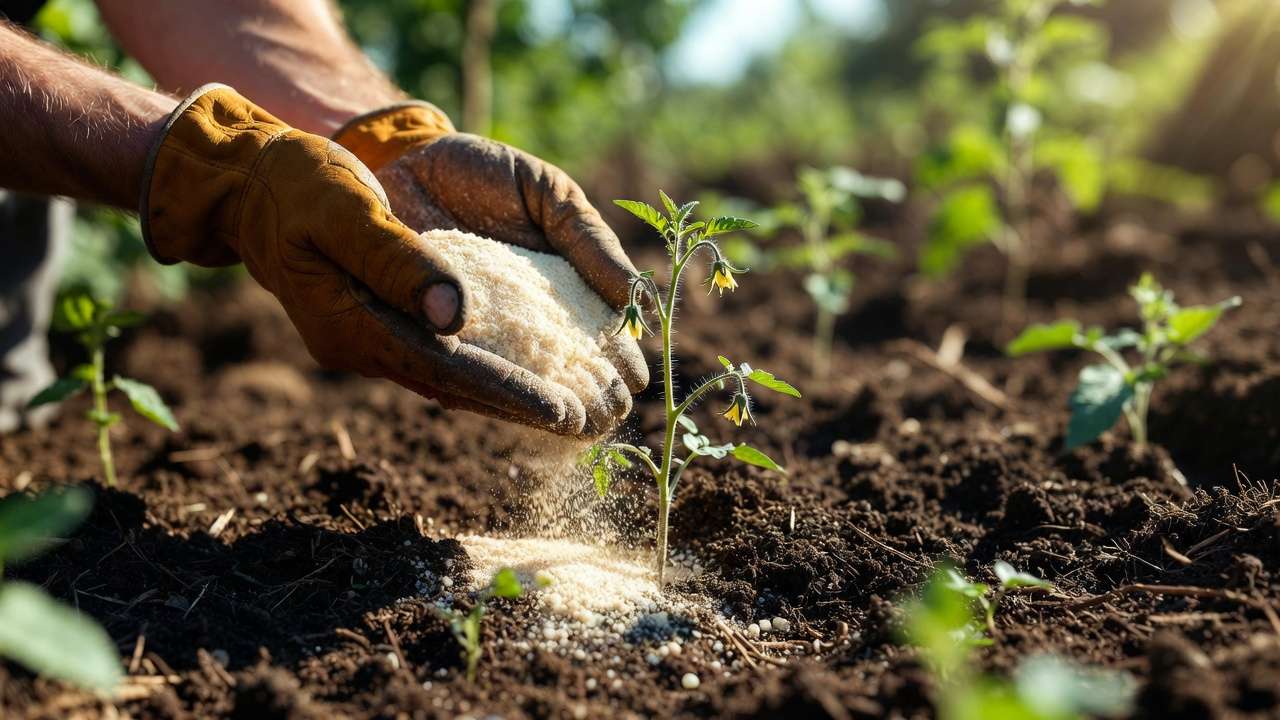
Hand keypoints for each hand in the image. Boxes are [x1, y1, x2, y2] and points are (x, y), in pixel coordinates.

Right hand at [140, 85, 604, 435]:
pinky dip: (495, 370)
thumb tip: (454, 315)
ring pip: (457, 381)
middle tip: (591, 425)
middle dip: (524, 409)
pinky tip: (539, 376)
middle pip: (458, 389)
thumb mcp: (344, 207)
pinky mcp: (388, 325)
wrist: (259, 184)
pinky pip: (450, 359)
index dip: (504, 393)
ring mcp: (374, 340)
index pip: (441, 369)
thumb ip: (396, 258)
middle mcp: (364, 346)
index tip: (561, 411)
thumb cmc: (302, 184)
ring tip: (580, 414)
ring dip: (516, 399)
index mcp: (348, 324)